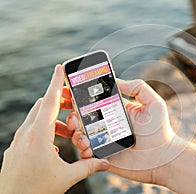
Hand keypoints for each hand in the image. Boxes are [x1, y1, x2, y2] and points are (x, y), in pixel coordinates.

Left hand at [0, 65, 109, 193]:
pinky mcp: (16, 147)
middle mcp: (26, 134)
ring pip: (37, 117)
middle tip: (74, 105)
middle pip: (43, 105)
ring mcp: (18, 140)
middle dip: (60, 101)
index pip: (49, 101)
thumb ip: (88, 167)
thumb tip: (106, 163)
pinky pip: (31, 129)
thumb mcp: (66, 177)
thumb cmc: (35, 190)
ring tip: (69, 131)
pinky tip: (54, 145)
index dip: (56, 83)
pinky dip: (45, 128)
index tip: (60, 68)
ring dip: (54, 118)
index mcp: (39, 136)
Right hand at [72, 79, 175, 184]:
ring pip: (80, 133)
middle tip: (73, 115)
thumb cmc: (160, 130)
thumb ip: (137, 87)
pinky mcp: (102, 155)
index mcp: (115, 110)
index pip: (94, 100)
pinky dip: (82, 150)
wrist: (162, 158)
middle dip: (72, 114)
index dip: (80, 95)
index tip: (70, 90)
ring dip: (76, 132)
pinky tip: (88, 148)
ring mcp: (103, 139)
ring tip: (82, 134)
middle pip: (82, 116)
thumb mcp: (153, 103)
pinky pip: (85, 152)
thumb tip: (115, 80)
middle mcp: (107, 123)